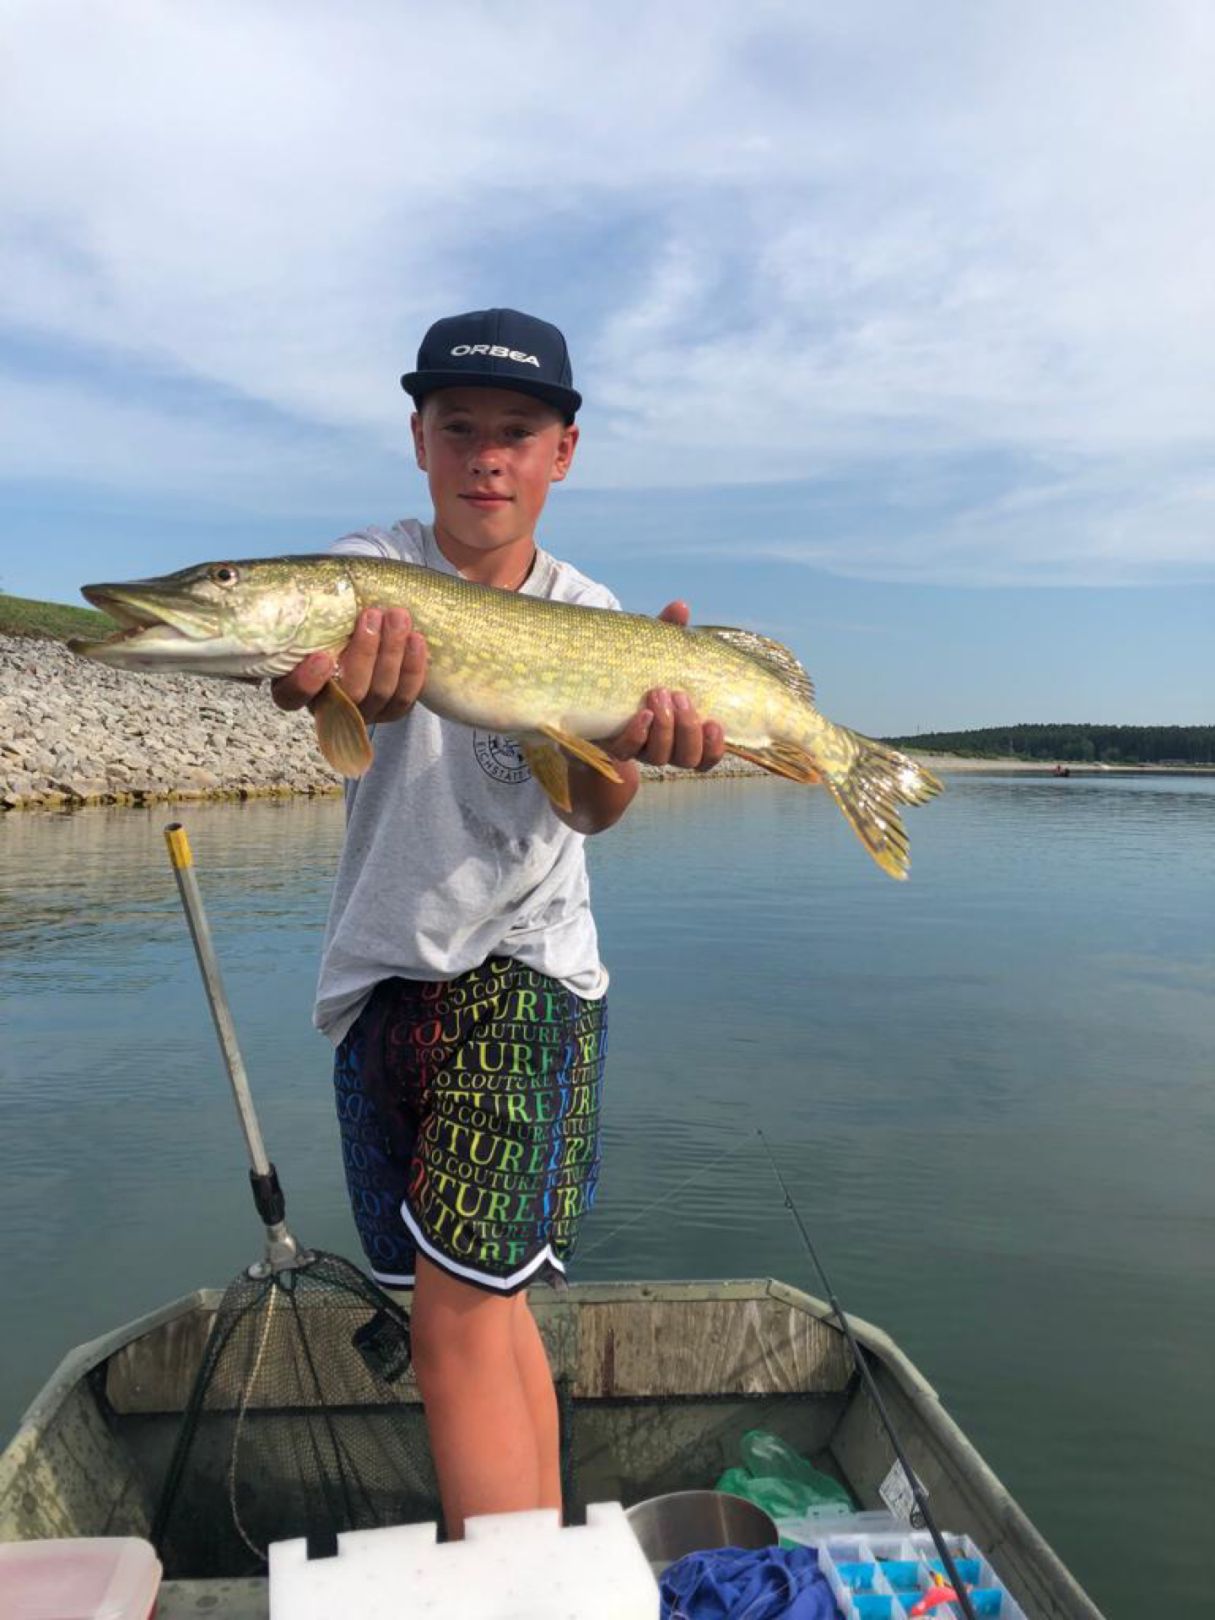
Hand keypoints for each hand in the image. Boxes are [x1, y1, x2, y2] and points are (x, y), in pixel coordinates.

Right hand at [271, 607, 427, 722]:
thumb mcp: (313, 613)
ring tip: (399, 617)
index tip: (323, 656)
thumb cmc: (328, 618)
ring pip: (379, 693)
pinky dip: (413, 668)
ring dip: (392, 652)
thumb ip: (310, 609)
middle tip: (373, 615)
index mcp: (294, 686)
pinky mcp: (389, 711)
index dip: (307, 683)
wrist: (364, 625)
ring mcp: (361, 711)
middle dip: (365, 653)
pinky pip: (404, 698)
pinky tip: (417, 639)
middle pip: (348, 692)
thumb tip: (314, 585)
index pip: (291, 696)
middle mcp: (327, 705)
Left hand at [602, 600, 725, 771]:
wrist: (591, 691)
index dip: (714, 746)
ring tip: (658, 694)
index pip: (707, 755)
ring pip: (662, 757)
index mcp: (683, 734)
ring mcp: (639, 749)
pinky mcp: (613, 746)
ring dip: (665, 728)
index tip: (714, 722)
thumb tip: (680, 607)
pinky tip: (642, 714)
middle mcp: (664, 748)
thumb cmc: (635, 674)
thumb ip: (669, 634)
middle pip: (687, 758)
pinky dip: (637, 734)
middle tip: (678, 696)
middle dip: (687, 728)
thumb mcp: (655, 654)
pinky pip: (627, 751)